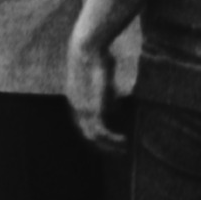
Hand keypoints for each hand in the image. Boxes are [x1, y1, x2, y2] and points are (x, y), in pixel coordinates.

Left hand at [64, 27, 127, 154]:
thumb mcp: (103, 78)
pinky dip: (112, 139)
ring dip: (109, 145)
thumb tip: (115, 110)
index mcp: (76, 100)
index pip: (84, 124)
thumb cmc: (98, 56)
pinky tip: (124, 140)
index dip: (97, 134)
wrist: (88, 48)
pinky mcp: (91, 108)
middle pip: (87, 134)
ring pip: (94, 136)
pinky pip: (101, 131)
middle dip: (103, 145)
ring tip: (124, 148)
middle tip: (118, 151)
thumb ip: (108, 95)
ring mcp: (82, 110)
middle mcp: (76, 108)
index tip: (111, 139)